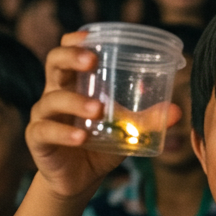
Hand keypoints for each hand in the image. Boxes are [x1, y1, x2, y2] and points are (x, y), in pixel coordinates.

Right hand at [27, 32, 181, 200]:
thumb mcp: (126, 130)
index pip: (66, 52)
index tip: (91, 37)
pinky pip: (45, 131)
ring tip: (99, 110)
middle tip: (92, 61)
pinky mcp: (37, 140)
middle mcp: (54, 93)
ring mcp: (43, 116)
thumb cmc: (100, 144)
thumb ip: (148, 119)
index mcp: (73, 83)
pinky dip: (64, 133)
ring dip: (76, 101)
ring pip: (52, 100)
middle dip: (71, 57)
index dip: (74, 41)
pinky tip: (81, 138)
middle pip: (53, 63)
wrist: (79, 179)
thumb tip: (178, 111)